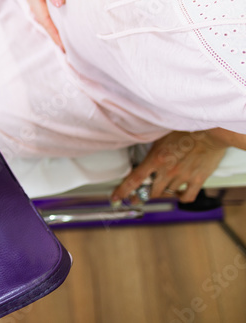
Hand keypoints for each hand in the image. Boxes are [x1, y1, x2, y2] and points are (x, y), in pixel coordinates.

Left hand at [111, 131, 227, 204]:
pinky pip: (187, 197)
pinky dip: (181, 198)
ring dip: (163, 193)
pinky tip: (179, 194)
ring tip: (161, 189)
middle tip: (138, 197)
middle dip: (143, 195)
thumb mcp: (161, 136)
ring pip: (168, 194)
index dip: (123, 190)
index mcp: (156, 158)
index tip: (115, 197)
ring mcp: (183, 176)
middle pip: (151, 191)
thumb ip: (152, 149)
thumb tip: (142, 156)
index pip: (135, 179)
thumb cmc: (186, 129)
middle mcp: (168, 170)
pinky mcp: (198, 180)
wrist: (211, 131)